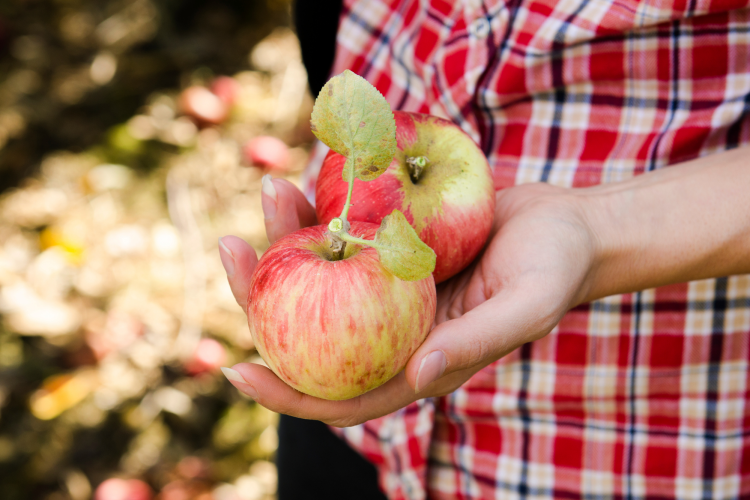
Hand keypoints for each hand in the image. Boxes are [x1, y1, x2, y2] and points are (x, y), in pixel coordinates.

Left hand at [219, 176, 598, 426]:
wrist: (570, 224)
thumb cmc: (556, 269)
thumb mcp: (526, 306)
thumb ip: (473, 342)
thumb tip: (415, 377)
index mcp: (417, 362)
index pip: (340, 396)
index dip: (286, 393)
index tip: (237, 368)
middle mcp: (392, 331)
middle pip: (310, 331)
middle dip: (259, 297)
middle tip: (230, 247)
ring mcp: (389, 290)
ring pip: (319, 277)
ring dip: (283, 240)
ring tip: (270, 187)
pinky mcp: (394, 250)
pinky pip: (344, 236)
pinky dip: (320, 211)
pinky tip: (303, 178)